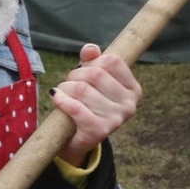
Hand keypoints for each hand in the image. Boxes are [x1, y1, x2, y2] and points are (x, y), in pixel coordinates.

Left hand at [50, 43, 142, 165]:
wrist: (77, 139)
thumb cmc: (87, 103)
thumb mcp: (92, 80)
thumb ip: (92, 60)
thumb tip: (90, 49)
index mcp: (133, 89)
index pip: (112, 61)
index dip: (92, 61)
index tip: (84, 70)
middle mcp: (129, 105)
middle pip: (96, 74)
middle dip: (75, 75)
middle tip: (68, 83)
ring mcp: (116, 119)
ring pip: (83, 89)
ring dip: (66, 88)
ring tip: (62, 93)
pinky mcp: (99, 131)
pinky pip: (75, 108)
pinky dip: (61, 100)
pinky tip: (56, 97)